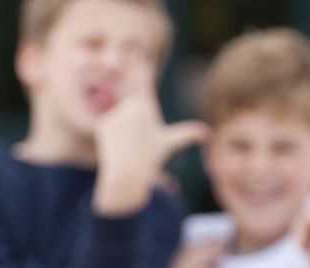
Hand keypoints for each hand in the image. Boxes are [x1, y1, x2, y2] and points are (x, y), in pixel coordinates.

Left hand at [93, 56, 209, 214]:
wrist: (127, 175)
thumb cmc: (151, 159)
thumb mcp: (169, 144)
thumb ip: (186, 134)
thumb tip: (207, 134)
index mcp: (148, 109)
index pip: (143, 82)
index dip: (139, 65)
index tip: (136, 50)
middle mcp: (130, 109)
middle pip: (132, 105)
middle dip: (133, 117)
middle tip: (133, 101)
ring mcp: (115, 116)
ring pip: (120, 117)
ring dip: (124, 129)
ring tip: (128, 144)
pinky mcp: (102, 124)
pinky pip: (108, 125)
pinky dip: (112, 134)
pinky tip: (116, 145)